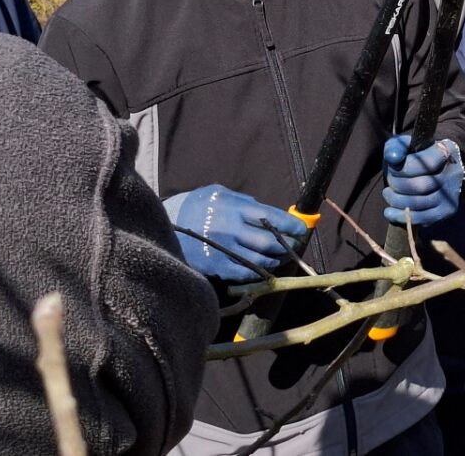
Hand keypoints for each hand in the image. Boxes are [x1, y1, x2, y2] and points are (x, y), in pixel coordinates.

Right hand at [166, 184, 307, 281]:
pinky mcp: (216, 267)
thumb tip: (266, 212)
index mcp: (234, 208)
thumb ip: (243, 201)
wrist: (163, 225)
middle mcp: (231, 229)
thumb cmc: (194, 205)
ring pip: (260, 260)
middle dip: (287, 244)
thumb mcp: (218, 193)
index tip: (301, 229)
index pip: (271, 217)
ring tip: (282, 256)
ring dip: (275, 259)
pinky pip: (244, 273)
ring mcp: (224, 251)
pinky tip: (263, 267)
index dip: (290, 225)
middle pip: (269, 241)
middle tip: (295, 244)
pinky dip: (258, 271)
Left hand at [382, 134, 464, 226]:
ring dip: (397, 200)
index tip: (392, 166)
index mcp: (447, 151)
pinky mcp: (447, 211)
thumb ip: (397, 147)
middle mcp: (454, 174)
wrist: (438, 169)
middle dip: (398, 185)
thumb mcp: (406, 144)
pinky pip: (423, 219)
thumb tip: (392, 158)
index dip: (403, 168)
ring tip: (387, 193)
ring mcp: (451, 195)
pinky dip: (402, 217)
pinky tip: (389, 212)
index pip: (426, 164)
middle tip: (390, 181)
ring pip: (420, 204)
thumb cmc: (417, 155)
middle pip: (422, 186)